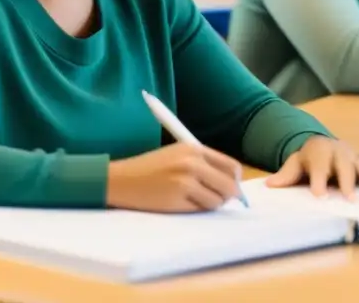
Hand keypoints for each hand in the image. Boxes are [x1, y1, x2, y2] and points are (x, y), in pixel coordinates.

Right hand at [106, 142, 244, 212]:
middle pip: (230, 185)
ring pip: (218, 201)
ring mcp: (185, 180)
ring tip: (193, 199)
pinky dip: (196, 209)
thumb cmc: (150, 168)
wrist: (122, 179)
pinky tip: (181, 202)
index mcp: (194, 148)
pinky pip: (201, 209)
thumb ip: (204, 164)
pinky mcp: (177, 198)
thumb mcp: (177, 155)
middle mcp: (192, 162)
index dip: (235, 180)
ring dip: (210, 204)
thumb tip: (234, 184)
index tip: (231, 188)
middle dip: (228, 196)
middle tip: (217, 199)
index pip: (231, 166)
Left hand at [266, 136, 358, 200]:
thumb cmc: (308, 159)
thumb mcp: (294, 164)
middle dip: (348, 182)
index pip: (318, 167)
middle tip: (351, 199)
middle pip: (344, 166)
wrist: (319, 144)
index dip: (318, 182)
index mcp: (318, 152)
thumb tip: (269, 185)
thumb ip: (285, 176)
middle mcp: (338, 151)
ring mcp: (353, 154)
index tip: (319, 197)